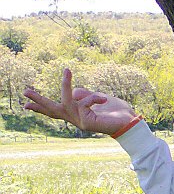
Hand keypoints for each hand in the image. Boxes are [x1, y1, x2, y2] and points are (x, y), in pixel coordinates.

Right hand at [23, 68, 137, 135]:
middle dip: (38, 100)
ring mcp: (80, 122)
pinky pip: (83, 103)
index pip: (56, 111)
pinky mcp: (86, 123)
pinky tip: (103, 98)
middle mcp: (76, 119)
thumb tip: (75, 92)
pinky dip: (93, 97)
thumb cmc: (117, 111)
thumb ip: (86, 95)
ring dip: (65, 84)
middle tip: (24, 91)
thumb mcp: (99, 99)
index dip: (41, 107)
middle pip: (53, 110)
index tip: (25, 105)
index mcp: (77, 114)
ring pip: (66, 101)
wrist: (130, 123)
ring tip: (66, 71)